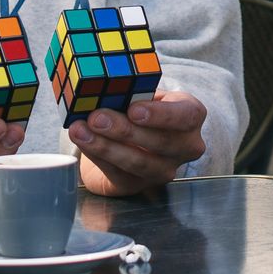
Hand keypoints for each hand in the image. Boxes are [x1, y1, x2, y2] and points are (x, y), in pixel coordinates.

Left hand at [67, 91, 207, 196]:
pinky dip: (98, 156)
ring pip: (139, 162)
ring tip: (81, 130)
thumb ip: (131, 92)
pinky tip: (83, 141)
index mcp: (191, 116)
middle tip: (97, 117)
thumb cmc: (140, 107)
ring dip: (106, 146)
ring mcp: (164, 170)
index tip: (134, 110)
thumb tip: (102, 87)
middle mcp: (185, 146)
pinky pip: (119, 174)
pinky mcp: (139, 185)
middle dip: (124, 130)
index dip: (161, 115)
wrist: (132, 137)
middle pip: (160, 142)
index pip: (186, 116)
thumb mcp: (142, 94)